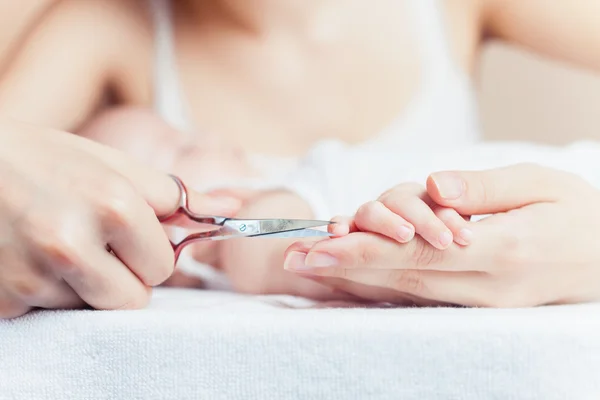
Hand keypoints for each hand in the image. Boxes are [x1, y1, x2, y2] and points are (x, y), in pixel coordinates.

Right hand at [0, 117, 239, 317]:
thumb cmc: (44, 157)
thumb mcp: (111, 164)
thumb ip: (173, 194)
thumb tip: (230, 209)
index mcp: (114, 204)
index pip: (163, 267)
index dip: (150, 252)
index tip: (130, 235)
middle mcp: (73, 243)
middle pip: (133, 299)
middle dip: (124, 277)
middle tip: (98, 246)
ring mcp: (34, 275)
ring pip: (92, 308)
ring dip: (85, 286)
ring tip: (59, 245)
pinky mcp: (5, 298)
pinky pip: (50, 312)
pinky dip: (48, 292)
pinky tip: (31, 256)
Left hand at [283, 163, 599, 306]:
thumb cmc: (582, 216)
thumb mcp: (541, 184)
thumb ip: (484, 188)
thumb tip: (432, 187)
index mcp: (501, 250)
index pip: (417, 251)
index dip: (364, 249)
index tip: (322, 246)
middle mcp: (484, 286)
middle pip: (400, 276)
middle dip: (343, 268)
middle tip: (294, 259)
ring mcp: (481, 302)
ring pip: (405, 291)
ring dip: (355, 280)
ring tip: (310, 268)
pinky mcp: (479, 305)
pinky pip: (421, 297)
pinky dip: (382, 288)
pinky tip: (352, 281)